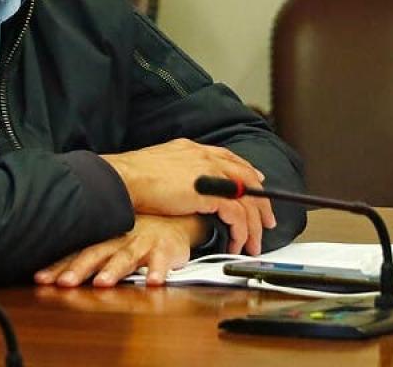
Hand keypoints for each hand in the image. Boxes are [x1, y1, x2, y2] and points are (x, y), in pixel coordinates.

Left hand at [33, 215, 197, 287]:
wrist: (173, 221)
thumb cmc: (135, 236)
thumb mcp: (108, 241)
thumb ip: (85, 254)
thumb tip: (50, 271)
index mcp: (101, 240)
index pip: (75, 254)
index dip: (57, 266)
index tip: (40, 279)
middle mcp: (118, 240)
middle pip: (96, 253)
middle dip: (79, 268)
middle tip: (64, 283)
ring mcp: (142, 243)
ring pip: (126, 257)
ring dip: (114, 270)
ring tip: (102, 283)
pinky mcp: (165, 249)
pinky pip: (162, 260)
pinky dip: (159, 270)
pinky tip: (154, 282)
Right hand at [100, 138, 276, 255]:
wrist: (124, 179)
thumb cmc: (132, 177)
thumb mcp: (158, 167)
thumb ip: (176, 173)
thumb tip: (179, 186)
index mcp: (192, 149)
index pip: (229, 159)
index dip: (247, 173)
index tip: (258, 184)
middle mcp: (206, 157)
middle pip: (247, 178)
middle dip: (262, 203)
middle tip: (267, 221)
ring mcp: (210, 173)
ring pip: (247, 199)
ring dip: (254, 225)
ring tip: (253, 243)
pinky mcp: (210, 192)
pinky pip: (237, 214)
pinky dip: (241, 231)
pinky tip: (236, 243)